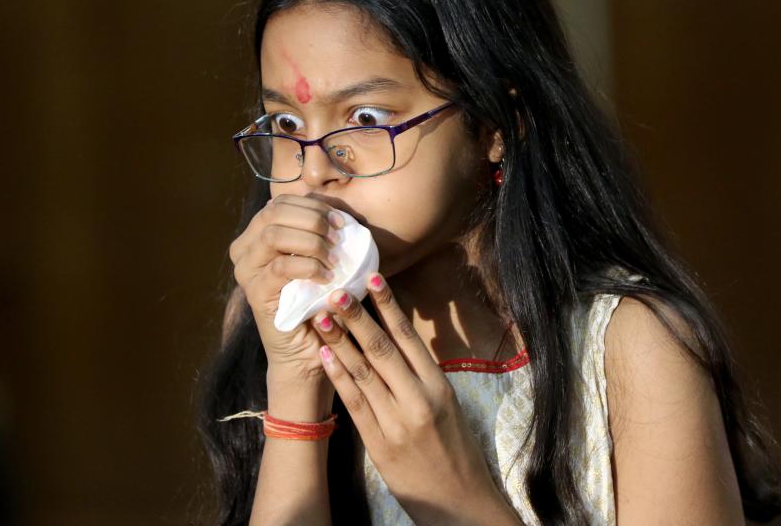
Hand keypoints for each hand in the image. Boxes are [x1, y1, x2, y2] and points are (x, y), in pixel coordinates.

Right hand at [227, 194, 344, 385]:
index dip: (313, 206)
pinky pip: (281, 268)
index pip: (281, 203)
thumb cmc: (319, 301)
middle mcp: (244, 251)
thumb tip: (339, 215)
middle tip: (338, 238)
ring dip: (311, 242)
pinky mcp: (255, 294)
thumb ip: (322, 234)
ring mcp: (246, 272)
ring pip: (275, 234)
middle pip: (275, 212)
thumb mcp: (321, 260)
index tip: (341, 221)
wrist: (309, 351)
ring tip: (334, 258)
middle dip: (313, 220)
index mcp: (257, 236)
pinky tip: (327, 277)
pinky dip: (309, 267)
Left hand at [310, 273, 521, 524]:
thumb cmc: (454, 449)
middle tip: (336, 290)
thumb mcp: (447, 405)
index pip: (409, 337)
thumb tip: (395, 339)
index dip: (389, 305)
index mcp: (439, 385)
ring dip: (340, 341)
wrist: (459, 501)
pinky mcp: (380, 443)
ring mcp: (398, 421)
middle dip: (357, 317)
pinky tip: (325, 355)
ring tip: (321, 315)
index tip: (372, 279)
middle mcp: (419, 398)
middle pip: (383, 348)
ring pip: (364, 371)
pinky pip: (356, 403)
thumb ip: (422, 376)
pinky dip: (339, 376)